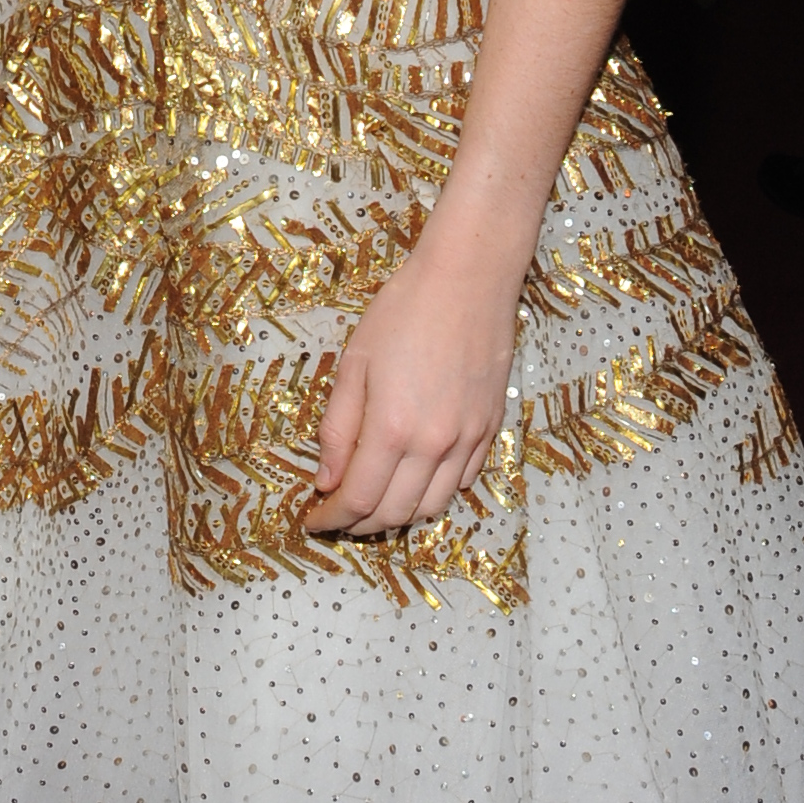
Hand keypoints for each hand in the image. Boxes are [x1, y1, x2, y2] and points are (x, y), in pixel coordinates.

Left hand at [304, 241, 518, 539]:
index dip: (331, 519)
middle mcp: (434, 444)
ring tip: (373, 506)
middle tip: (337, 517)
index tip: (313, 520)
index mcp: (393, 428)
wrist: (469, 278)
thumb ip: (339, 428)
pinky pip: (462, 481)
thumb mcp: (354, 364)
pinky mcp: (490, 428)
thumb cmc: (404, 310)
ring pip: (432, 506)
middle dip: (359, 524)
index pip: (357, 499)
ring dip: (398, 516)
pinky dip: (434, 493)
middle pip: (394, 512)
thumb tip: (326, 480)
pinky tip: (414, 480)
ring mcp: (468, 439)